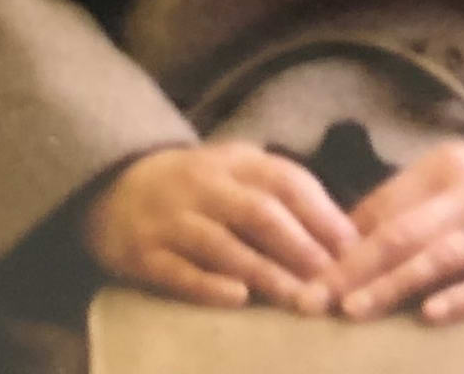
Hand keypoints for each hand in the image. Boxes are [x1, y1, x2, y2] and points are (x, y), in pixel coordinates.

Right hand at [83, 142, 357, 310]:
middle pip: (259, 213)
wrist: (111, 187)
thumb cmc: (194, 188)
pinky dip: (209, 286)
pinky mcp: (144, 254)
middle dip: (300, 247)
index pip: (284, 180)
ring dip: (267, 274)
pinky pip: (179, 272)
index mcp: (232, 162)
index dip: (321, 213)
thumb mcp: (234, 172)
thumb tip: (342, 234)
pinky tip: (238, 299)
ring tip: (301, 300)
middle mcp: (202, 186)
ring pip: (224, 246)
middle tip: (331, 280)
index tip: (351, 246)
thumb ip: (279, 194)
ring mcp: (171, 220)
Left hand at [317, 142, 463, 326]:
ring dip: (391, 285)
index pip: (380, 207)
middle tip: (312, 300)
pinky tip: (431, 316)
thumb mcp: (460, 174)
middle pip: (400, 233)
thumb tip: (349, 235)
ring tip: (353, 310)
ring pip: (437, 257)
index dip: (339, 243)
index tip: (303, 273)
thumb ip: (411, 201)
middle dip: (351, 269)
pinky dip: (461, 297)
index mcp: (444, 167)